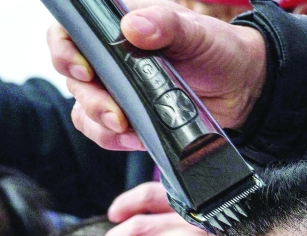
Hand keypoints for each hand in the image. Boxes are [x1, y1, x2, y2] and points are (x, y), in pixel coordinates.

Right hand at [47, 0, 267, 150]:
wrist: (241, 87)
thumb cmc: (217, 49)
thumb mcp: (197, 32)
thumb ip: (167, 25)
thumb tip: (134, 27)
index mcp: (118, 28)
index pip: (70, 32)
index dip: (64, 49)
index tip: (84, 68)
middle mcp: (111, 60)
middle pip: (73, 78)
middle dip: (89, 98)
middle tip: (115, 113)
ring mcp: (118, 92)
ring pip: (84, 110)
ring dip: (99, 123)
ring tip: (126, 128)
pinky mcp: (130, 120)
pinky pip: (105, 133)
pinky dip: (114, 139)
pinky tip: (135, 138)